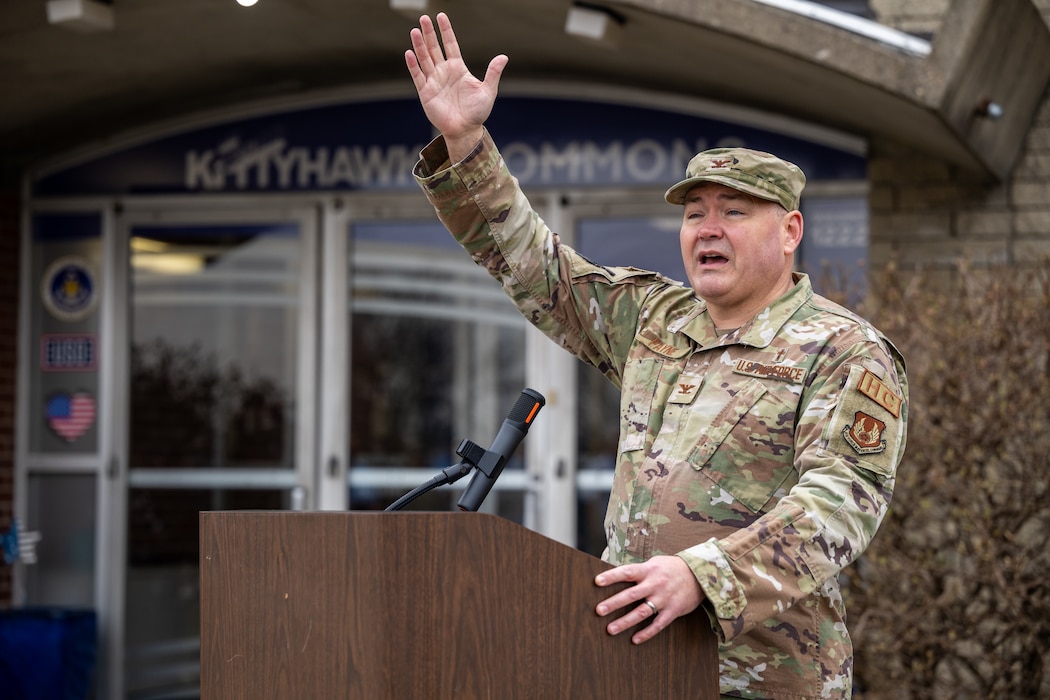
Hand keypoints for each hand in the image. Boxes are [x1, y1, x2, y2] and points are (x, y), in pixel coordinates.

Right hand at [405, 13, 507, 160]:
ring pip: (424, 59)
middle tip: (424, 17)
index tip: (441, 16)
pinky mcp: (425, 92)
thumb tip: (504, 57)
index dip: (446, 31)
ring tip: (415, 31)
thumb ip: (493, 73)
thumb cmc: (477, 112)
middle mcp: (444, 72)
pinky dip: (413, 65)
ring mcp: (434, 81)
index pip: (450, 45)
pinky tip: (409, 53)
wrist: (465, 130)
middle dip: (429, 33)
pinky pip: (418, 76)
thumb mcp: (488, 91)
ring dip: (419, 45)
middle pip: (435, 48)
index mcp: (458, 68)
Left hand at [594, 555, 703, 643]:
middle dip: (614, 603)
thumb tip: (616, 576)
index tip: (597, 582)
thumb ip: (638, 571)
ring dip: (625, 622)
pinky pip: (658, 624)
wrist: (699, 575)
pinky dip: (646, 633)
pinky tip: (634, 640)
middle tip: (599, 610)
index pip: (627, 572)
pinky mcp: (673, 610)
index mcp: (648, 570)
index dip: (612, 576)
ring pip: (642, 612)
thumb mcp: (655, 564)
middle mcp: (655, 584)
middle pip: (631, 595)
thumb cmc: (671, 568)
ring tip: (610, 629)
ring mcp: (664, 599)